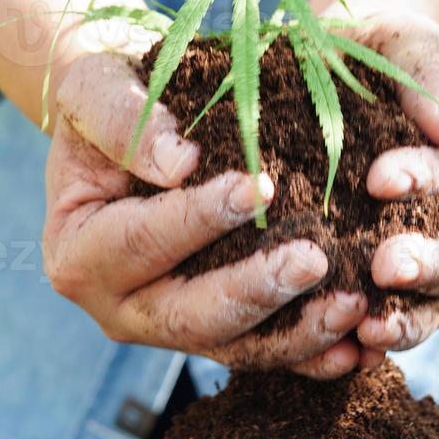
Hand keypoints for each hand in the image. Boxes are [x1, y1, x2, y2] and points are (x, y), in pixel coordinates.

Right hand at [42, 50, 371, 378]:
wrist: (131, 119)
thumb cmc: (111, 95)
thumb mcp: (95, 87)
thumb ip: (123, 119)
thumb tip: (179, 163)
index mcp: (77, 252)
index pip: (140, 240)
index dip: (198, 217)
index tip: (260, 186)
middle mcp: (118, 307)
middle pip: (189, 315)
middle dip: (255, 291)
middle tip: (315, 259)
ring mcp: (167, 328)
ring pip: (234, 346)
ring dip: (297, 333)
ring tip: (353, 304)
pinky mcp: (214, 333)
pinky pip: (264, 351)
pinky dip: (311, 351)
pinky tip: (361, 343)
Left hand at [347, 12, 438, 359]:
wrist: (344, 70)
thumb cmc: (381, 49)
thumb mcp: (405, 40)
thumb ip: (431, 75)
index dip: (432, 180)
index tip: (379, 179)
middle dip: (430, 262)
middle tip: (386, 266)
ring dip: (409, 318)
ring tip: (369, 327)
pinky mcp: (399, 285)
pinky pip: (398, 320)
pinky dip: (374, 338)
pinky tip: (343, 350)